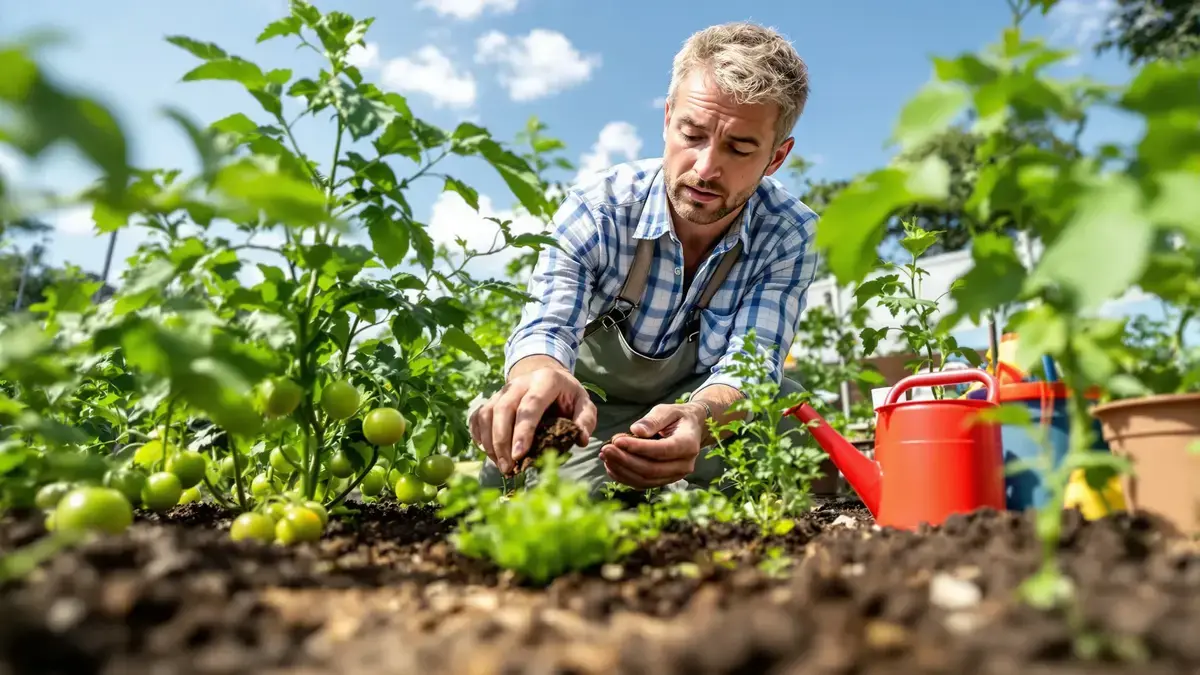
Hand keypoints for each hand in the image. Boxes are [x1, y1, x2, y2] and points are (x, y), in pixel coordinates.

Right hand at [469, 363, 596, 475]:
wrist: (547, 376)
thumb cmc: (567, 396)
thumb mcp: (583, 403)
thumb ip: (585, 419)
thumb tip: (582, 440)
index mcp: (546, 381)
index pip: (530, 405)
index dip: (522, 431)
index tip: (518, 455)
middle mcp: (520, 382)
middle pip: (503, 409)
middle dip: (502, 441)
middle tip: (508, 468)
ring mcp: (502, 390)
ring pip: (487, 413)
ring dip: (490, 442)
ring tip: (501, 466)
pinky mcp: (491, 399)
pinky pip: (477, 416)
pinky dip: (478, 436)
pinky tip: (489, 453)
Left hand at [599, 402, 705, 488]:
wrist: (691, 430)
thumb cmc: (677, 417)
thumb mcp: (667, 411)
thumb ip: (653, 420)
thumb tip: (636, 431)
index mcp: (688, 444)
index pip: (661, 450)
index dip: (637, 448)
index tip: (616, 441)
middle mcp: (684, 465)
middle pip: (651, 469)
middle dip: (625, 461)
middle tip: (605, 449)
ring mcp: (675, 476)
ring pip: (645, 480)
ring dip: (622, 470)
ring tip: (605, 456)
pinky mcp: (664, 480)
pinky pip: (643, 484)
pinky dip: (625, 477)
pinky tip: (611, 465)